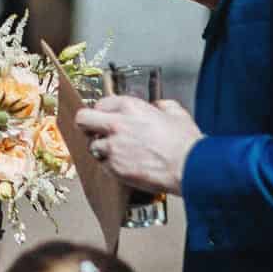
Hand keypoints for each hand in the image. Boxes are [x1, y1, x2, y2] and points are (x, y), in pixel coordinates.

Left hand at [74, 95, 200, 196]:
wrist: (189, 168)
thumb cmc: (185, 143)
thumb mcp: (176, 113)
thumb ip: (162, 106)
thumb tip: (158, 107)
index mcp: (130, 107)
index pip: (101, 103)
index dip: (104, 111)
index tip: (106, 116)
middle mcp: (117, 125)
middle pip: (82, 119)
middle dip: (88, 124)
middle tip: (95, 130)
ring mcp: (113, 148)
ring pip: (92, 146)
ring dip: (102, 148)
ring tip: (117, 152)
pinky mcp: (115, 168)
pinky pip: (103, 165)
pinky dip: (111, 165)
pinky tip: (125, 164)